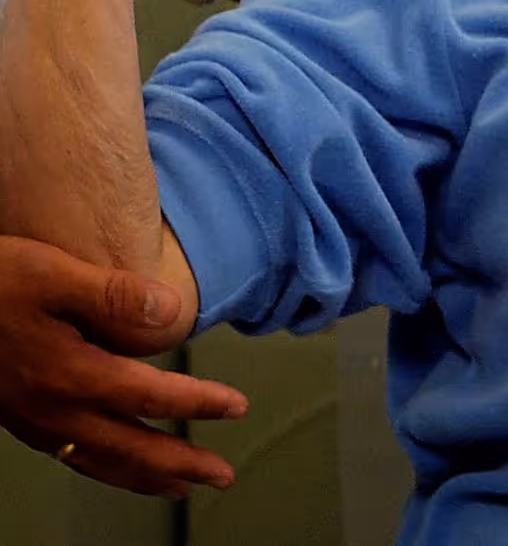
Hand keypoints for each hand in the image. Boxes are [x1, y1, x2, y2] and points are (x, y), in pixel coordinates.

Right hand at [0, 235, 245, 498]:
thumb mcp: (53, 272)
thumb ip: (114, 293)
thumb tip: (171, 312)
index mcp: (69, 373)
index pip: (149, 395)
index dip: (197, 404)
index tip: (236, 408)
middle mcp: (53, 409)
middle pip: (129, 447)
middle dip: (180, 463)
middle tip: (222, 476)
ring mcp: (35, 421)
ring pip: (100, 461)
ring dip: (145, 477)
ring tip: (181, 486)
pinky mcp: (21, 420)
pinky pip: (72, 457)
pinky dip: (105, 469)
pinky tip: (118, 466)